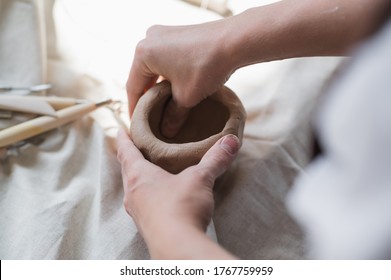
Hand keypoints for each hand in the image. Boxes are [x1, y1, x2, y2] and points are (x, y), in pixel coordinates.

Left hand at [116, 129, 239, 258]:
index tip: (121, 130)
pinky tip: (160, 200)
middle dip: (130, 159)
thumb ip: (215, 159)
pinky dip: (148, 197)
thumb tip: (230, 140)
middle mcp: (133, 194)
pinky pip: (143, 206)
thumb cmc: (181, 208)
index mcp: (139, 176)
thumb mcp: (200, 178)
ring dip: (138, 180)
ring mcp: (138, 212)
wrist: (178, 247)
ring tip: (148, 174)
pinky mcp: (147, 226)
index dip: (124, 139)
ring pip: (133, 190)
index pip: (126, 151)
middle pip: (127, 171)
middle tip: (136, 149)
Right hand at [126, 20, 235, 136]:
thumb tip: (167, 130)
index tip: (137, 124)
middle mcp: (149, 39)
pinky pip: (166, 57)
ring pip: (155, 66)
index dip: (135, 108)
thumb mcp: (186, 97)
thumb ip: (173, 115)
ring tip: (163, 104)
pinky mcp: (178, 33)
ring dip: (158, 85)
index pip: (133, 87)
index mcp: (143, 53)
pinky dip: (168, 73)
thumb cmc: (206, 67)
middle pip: (142, 75)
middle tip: (149, 116)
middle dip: (146, 96)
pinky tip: (175, 87)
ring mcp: (164, 33)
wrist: (234, 41)